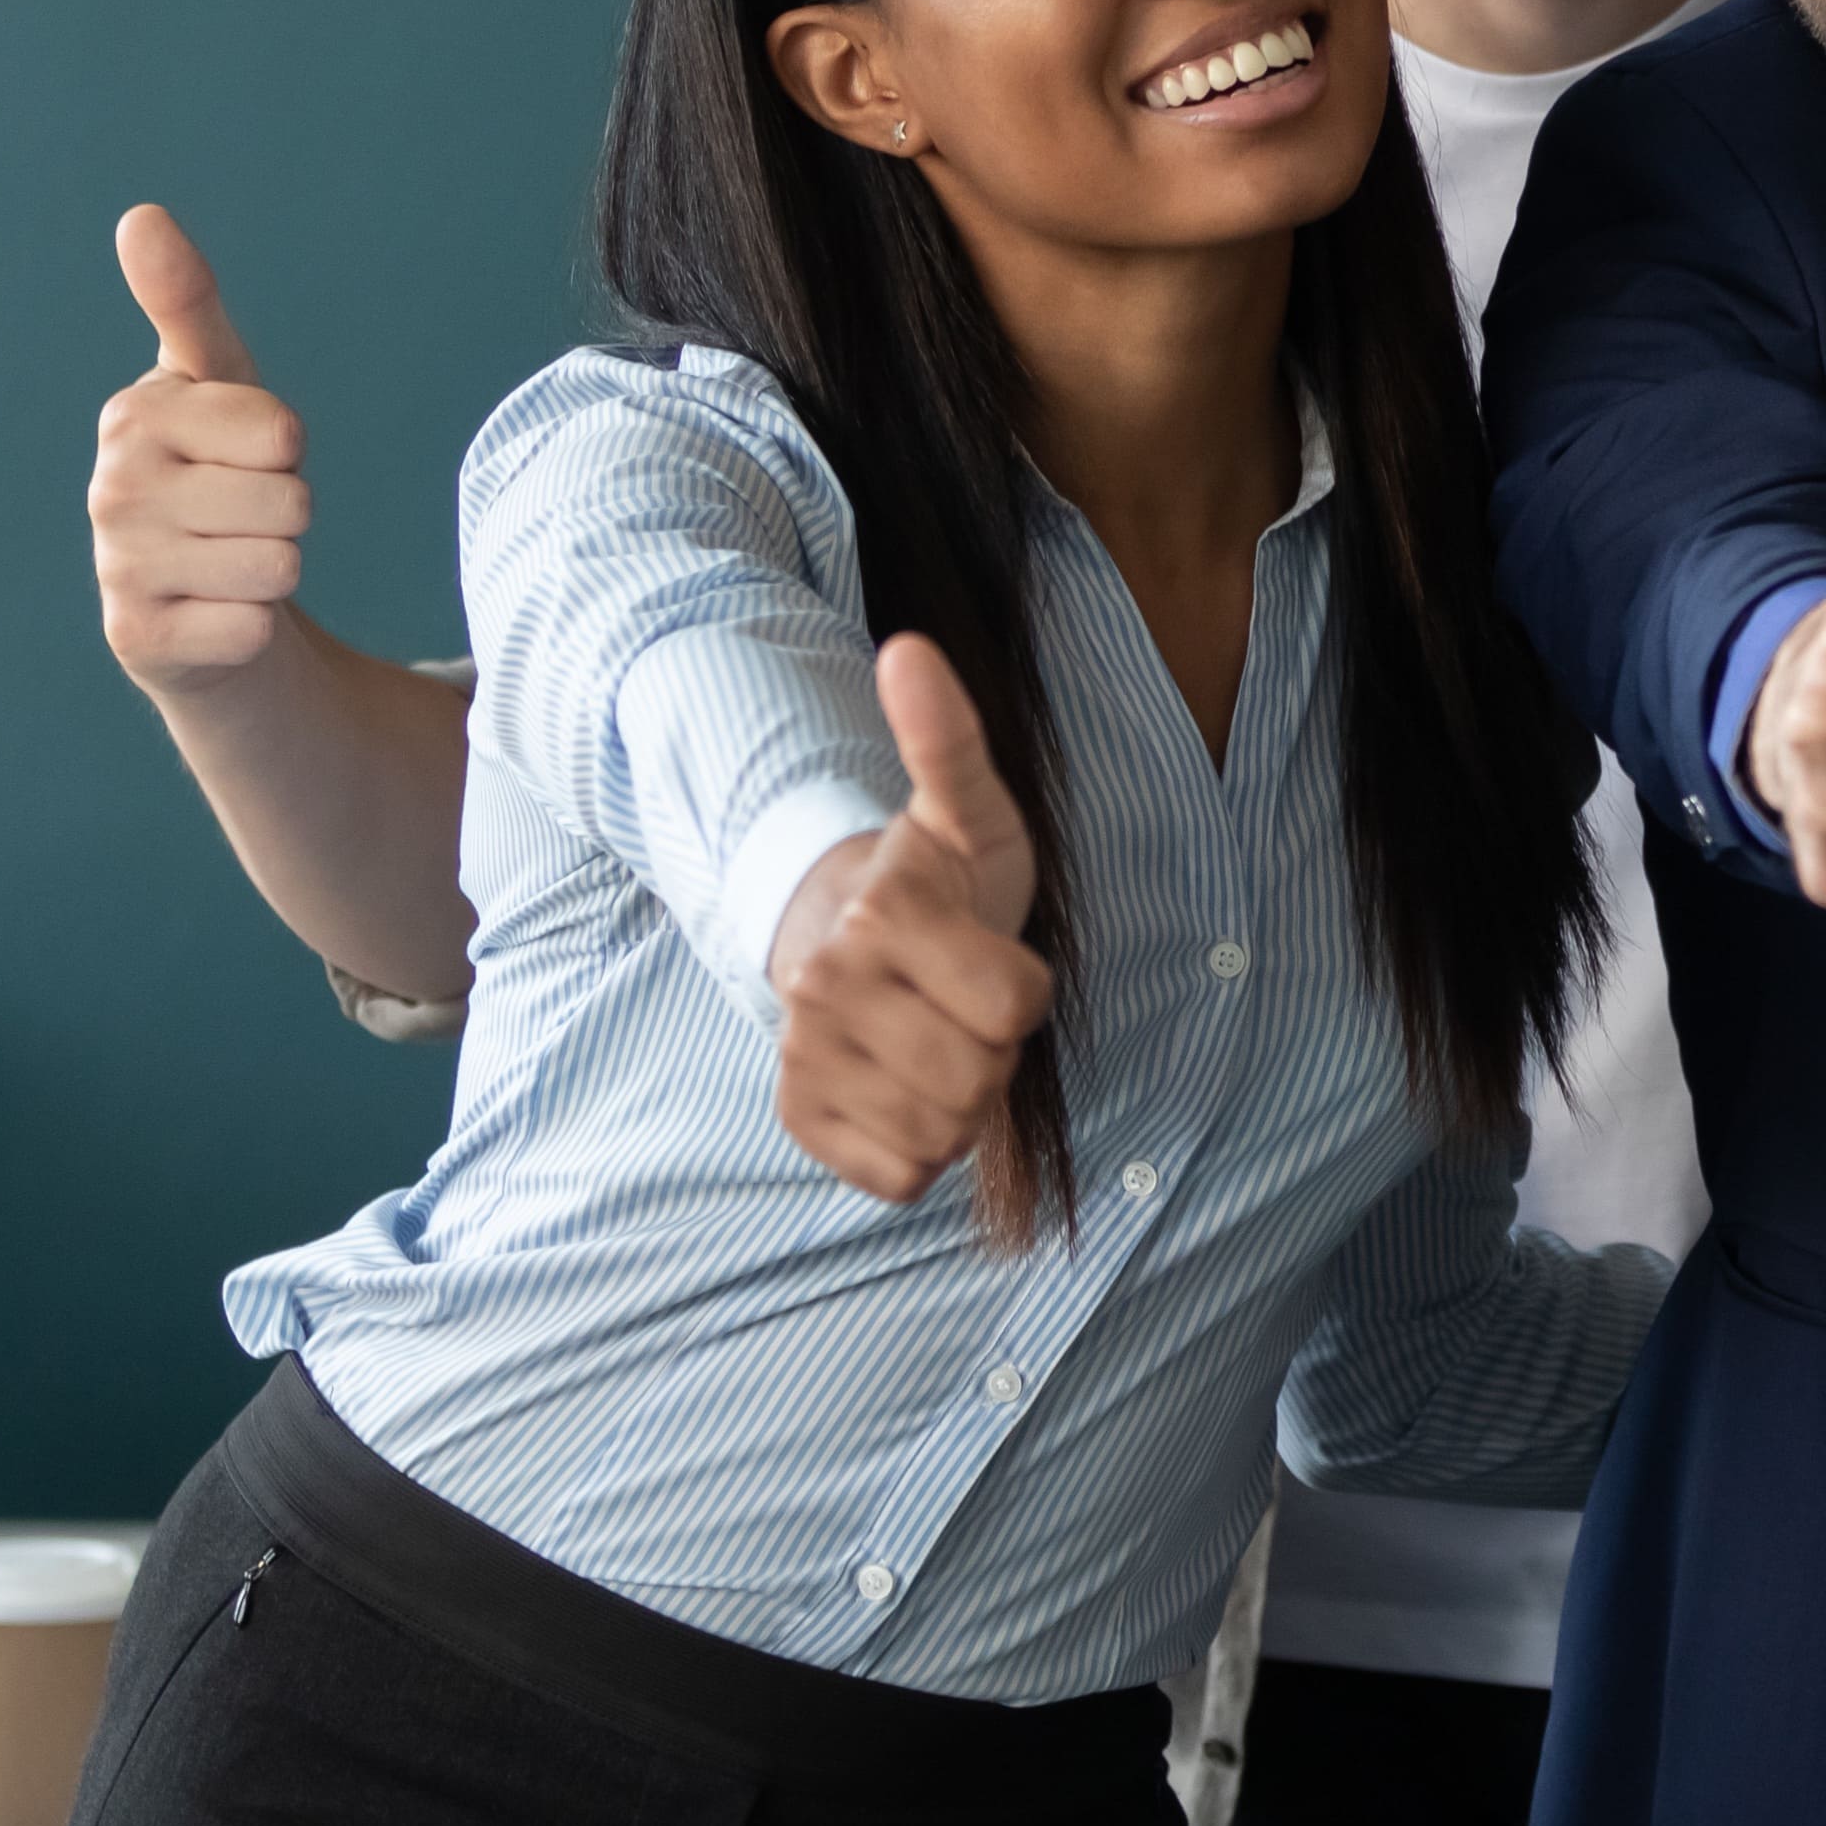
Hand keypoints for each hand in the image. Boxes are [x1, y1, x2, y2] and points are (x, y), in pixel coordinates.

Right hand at [92, 205, 315, 691]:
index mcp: (136, 414)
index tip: (249, 456)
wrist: (198, 597)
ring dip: (272, 570)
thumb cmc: (218, 473)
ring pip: (277, 565)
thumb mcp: (217, 382)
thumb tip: (140, 216)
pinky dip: (252, 627)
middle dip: (287, 515)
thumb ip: (186, 301)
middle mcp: (111, 486)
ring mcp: (116, 566)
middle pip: (289, 501)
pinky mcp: (136, 640)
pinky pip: (253, 627)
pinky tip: (214, 614)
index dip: (287, 449)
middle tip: (243, 519)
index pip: (282, 431)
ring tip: (228, 562)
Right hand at [769, 636, 1054, 1205]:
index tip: (989, 956)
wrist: (839, 932)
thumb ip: (946, 738)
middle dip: (994, 1048)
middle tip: (963, 1004)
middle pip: (980, 1076)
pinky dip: (918, 1147)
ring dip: (961, 1099)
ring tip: (937, 1039)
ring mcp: (805, 1058)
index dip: (1024, 990)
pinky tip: (904, 1087)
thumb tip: (909, 648)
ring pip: (942, 1130)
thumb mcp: (965, 809)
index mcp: (879, 916)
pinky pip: (898, 1176)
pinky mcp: (800, 1119)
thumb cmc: (934, 879)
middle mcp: (824, 990)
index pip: (1015, 1004)